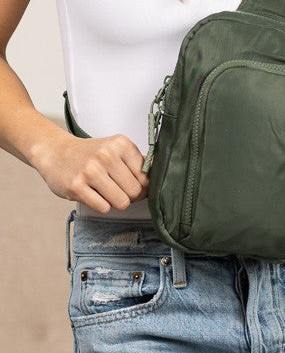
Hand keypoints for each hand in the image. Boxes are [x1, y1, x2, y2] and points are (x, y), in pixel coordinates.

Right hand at [32, 133, 149, 213]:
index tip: (132, 184)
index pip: (146, 177)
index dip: (142, 186)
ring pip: (121, 202)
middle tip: (118, 190)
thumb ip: (138, 162)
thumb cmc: (90, 154)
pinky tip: (93, 194)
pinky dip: (101, 205)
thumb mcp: (116, 149)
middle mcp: (106, 155)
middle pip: (135, 192)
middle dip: (129, 196)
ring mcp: (90, 171)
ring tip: (105, 191)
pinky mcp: (76, 187)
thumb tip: (161, 177)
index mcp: (121, 144)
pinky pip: (103, 208)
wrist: (55, 152)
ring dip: (115, 202)